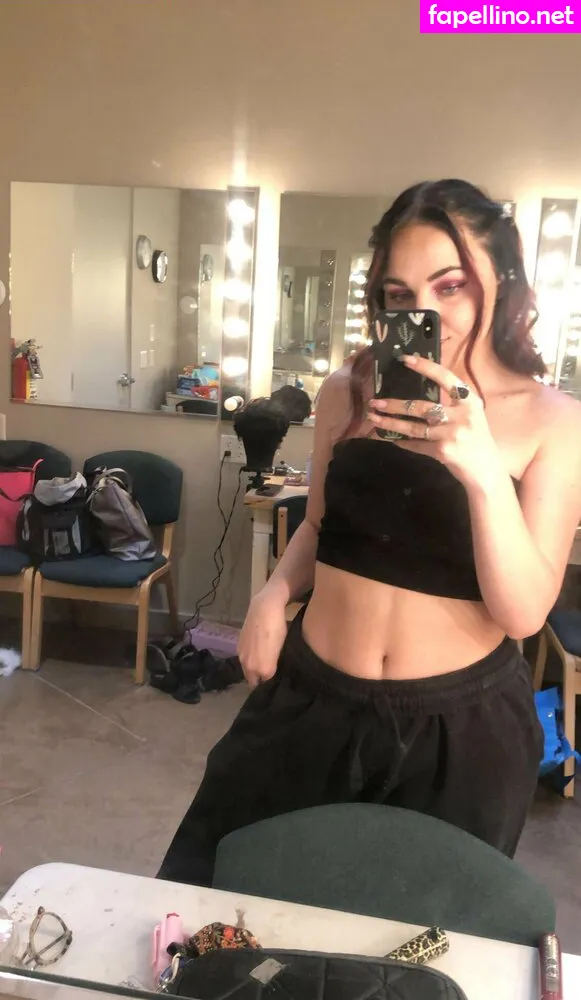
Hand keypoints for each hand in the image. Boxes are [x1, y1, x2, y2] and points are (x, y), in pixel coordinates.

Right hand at [237, 589, 287, 687]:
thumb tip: (271, 674)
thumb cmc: (277, 629)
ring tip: (264, 659)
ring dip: (253, 668)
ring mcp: (241, 655)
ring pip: (247, 669)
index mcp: (262, 669)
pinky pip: (244, 658)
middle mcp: (249, 666)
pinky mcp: (238, 645)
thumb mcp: (281, 650)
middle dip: (259, 678)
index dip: (269, 682)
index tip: (275, 679)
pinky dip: (249, 657)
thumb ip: (274, 666)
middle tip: (270, 671)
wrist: (264, 609)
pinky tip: (257, 649)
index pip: (264, 684)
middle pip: (253, 679)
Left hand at [367, 354, 502, 490]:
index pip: (445, 378)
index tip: (405, 359)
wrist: (485, 470)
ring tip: (373, 418)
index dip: (425, 367)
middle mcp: (462, 416)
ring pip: (413, 427)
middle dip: (394, 405)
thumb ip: (451, 402)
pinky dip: (402, 441)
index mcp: (470, 401)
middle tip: (375, 401)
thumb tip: (417, 390)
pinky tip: (389, 437)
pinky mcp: (443, 452)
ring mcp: (452, 434)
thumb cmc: (476, 438)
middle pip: (421, 406)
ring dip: (391, 423)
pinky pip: (416, 444)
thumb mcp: (470, 415)